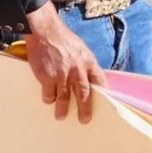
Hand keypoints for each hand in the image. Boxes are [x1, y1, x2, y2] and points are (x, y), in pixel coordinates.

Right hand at [23, 3, 105, 123]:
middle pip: (84, 94)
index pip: (100, 80)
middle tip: (85, 120)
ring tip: (61, 116)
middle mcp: (78, 70)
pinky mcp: (47, 78)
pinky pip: (49, 94)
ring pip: (64, 98)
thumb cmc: (63, 39)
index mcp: (89, 62)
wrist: (46, 32)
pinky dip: (48, 99)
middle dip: (85, 109)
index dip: (103, 92)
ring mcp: (62, 75)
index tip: (105, 104)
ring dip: (63, 109)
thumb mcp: (81, 49)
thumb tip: (87, 77)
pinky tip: (48, 99)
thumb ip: (84, 64)